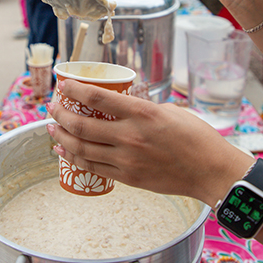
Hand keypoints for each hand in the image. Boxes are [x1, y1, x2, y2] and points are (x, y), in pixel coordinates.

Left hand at [46, 79, 253, 204]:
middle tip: (53, 108)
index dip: (75, 90)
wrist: (210, 170)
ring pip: (82, 149)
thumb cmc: (196, 137)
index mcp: (142, 113)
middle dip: (61, 115)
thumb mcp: (169, 111)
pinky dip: (75, 159)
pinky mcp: (128, 178)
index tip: (64, 85)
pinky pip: (94, 168)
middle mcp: (130, 136)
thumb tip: (122, 108)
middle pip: (82, 125)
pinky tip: (65, 152)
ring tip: (53, 129)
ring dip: (62, 137)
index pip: (97, 98)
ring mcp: (127, 159)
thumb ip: (141, 109)